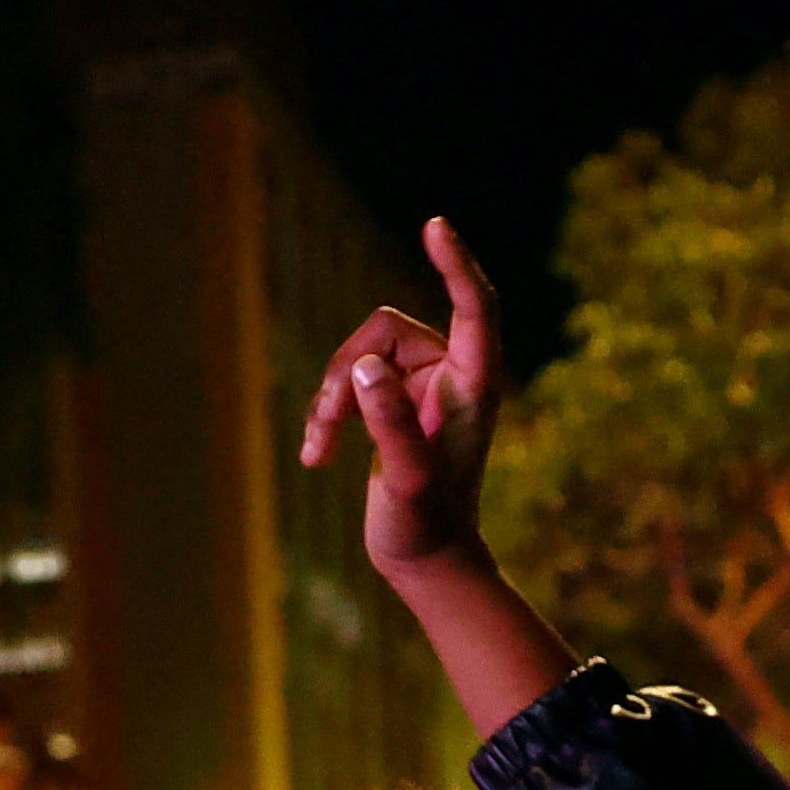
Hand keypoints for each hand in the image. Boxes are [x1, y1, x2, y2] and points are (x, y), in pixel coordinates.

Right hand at [296, 216, 507, 582]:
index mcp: (475, 384)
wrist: (426, 563)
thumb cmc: (427, 527)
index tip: (434, 226)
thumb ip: (392, 423)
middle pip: (386, 330)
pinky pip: (352, 382)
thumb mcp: (408, 480)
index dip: (456, 265)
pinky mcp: (395, 405)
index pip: (474, 307)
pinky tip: (314, 455)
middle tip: (325, 423)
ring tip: (317, 447)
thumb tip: (364, 368)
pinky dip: (329, 413)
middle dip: (346, 369)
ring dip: (331, 397)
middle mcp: (453, 376)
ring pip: (361, 356)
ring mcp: (423, 388)